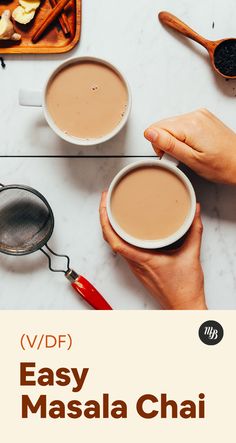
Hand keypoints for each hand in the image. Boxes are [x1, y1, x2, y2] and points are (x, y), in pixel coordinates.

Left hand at [99, 192, 206, 309]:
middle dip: (105, 218)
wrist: (184, 308)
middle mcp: (135, 264)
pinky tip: (124, 228)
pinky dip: (119, 236)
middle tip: (107, 199)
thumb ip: (194, 231)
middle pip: (111, 240)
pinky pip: (124, 250)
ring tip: (112, 208)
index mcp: (144, 259)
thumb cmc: (185, 288)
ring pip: (115, 245)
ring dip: (111, 227)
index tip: (105, 205)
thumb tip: (194, 212)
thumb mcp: (191, 255)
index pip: (115, 241)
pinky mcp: (140, 269)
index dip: (106, 221)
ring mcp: (136, 267)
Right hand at [144, 109, 235, 183]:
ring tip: (189, 153)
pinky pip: (183, 125)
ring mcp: (200, 115)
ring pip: (172, 126)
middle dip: (166, 143)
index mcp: (191, 125)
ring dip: (175, 140)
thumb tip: (150, 133)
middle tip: (181, 157)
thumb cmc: (222, 165)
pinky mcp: (203, 118)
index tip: (171, 156)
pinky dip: (183, 136)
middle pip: (163, 126)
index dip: (158, 146)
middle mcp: (195, 115)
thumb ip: (169, 145)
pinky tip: (194, 147)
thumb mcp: (192, 160)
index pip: (156, 129)